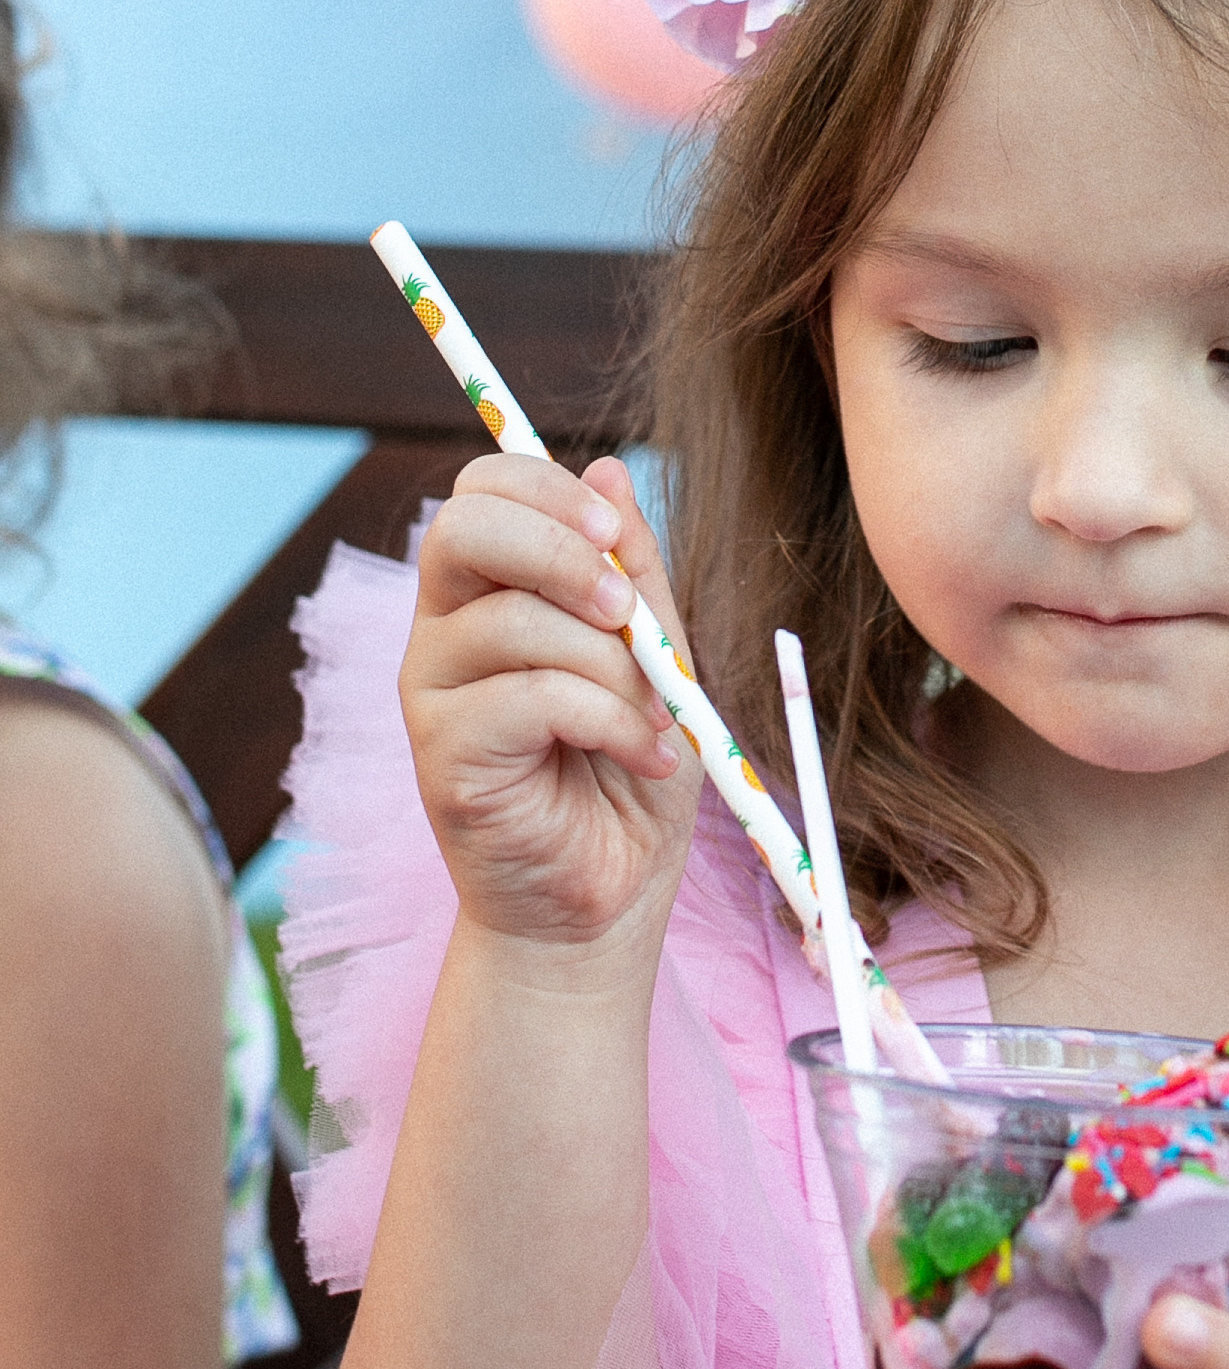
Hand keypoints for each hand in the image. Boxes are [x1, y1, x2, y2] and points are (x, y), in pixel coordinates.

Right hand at [401, 454, 698, 959]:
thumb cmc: (624, 782)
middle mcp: (443, 633)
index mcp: (488, 595)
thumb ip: (633, 576)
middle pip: (464, 530)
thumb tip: (612, 467)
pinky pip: (529, 698)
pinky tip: (644, 756)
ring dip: (611, 666)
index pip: (480, 494)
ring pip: (514, 622)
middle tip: (628, 614)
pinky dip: (608, 721)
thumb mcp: (653, 661)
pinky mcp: (443, 757)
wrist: (606, 901)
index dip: (544, 489)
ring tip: (655, 720)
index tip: (614, 531)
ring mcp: (433, 694)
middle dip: (562, 553)